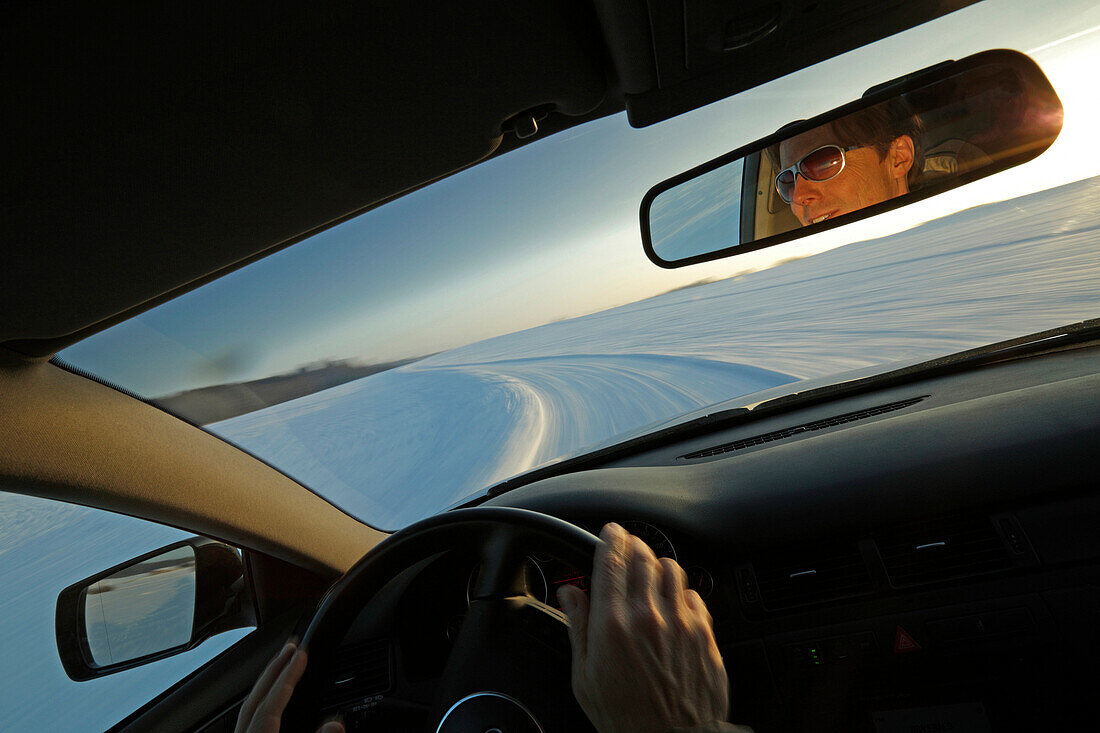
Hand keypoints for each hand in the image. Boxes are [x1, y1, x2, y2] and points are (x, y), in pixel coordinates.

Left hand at [235, 639, 343, 732]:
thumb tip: (335, 725)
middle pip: (255, 698)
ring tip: (282, 665)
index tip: (301, 653)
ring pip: (248, 707)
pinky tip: (271, 700)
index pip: (272, 702)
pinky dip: (261, 701)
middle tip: (291, 647)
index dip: (288, 675)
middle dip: (275, 669)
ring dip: (267, 683)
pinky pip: (248, 718)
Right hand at [557, 523, 729, 732]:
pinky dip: (681, 593)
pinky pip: (695, 595)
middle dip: (633, 546)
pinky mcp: (705, 634)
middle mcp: (649, 616)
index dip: (610, 538)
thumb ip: (577, 627)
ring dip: (658, 565)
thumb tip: (569, 595)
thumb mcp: (584, 677)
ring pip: (672, 568)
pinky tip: (672, 606)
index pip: (611, 559)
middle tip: (626, 551)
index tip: (609, 533)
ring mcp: (681, 623)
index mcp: (612, 625)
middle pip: (643, 555)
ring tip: (649, 577)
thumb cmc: (625, 719)